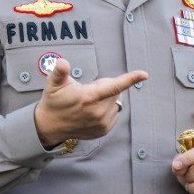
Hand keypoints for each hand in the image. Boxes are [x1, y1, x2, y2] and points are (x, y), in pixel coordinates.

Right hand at [33, 58, 147, 149]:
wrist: (50, 126)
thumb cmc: (54, 102)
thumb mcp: (54, 83)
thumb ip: (60, 72)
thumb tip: (62, 63)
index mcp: (89, 97)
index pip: (114, 86)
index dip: (130, 79)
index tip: (144, 74)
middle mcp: (98, 112)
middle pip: (114, 91)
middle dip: (103, 87)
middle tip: (86, 92)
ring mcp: (102, 123)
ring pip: (114, 102)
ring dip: (105, 99)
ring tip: (87, 103)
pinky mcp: (104, 130)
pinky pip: (114, 113)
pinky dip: (106, 109)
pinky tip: (92, 111)